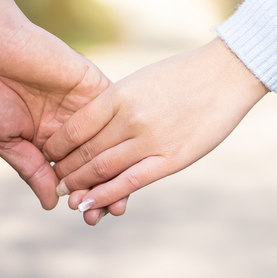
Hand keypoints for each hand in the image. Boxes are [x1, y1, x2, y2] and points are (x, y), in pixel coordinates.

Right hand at [0, 0, 109, 210]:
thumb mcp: (1, 138)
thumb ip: (30, 169)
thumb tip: (53, 203)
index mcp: (42, 139)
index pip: (70, 173)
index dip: (81, 194)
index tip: (90, 217)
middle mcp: (66, 125)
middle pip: (94, 162)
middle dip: (103, 187)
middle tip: (110, 211)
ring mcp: (82, 105)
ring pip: (109, 143)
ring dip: (117, 169)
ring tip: (122, 196)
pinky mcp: (93, 85)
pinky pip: (115, 113)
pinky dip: (121, 137)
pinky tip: (127, 160)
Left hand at [44, 38, 268, 224]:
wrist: (227, 73)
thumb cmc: (184, 74)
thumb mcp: (141, 81)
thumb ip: (117, 103)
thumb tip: (92, 125)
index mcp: (119, 94)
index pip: (75, 127)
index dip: (58, 146)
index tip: (49, 155)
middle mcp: (130, 118)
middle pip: (85, 151)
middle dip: (65, 170)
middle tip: (54, 181)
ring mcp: (150, 140)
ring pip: (102, 169)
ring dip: (80, 186)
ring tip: (67, 195)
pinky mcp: (171, 159)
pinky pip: (130, 182)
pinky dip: (106, 195)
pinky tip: (90, 204)